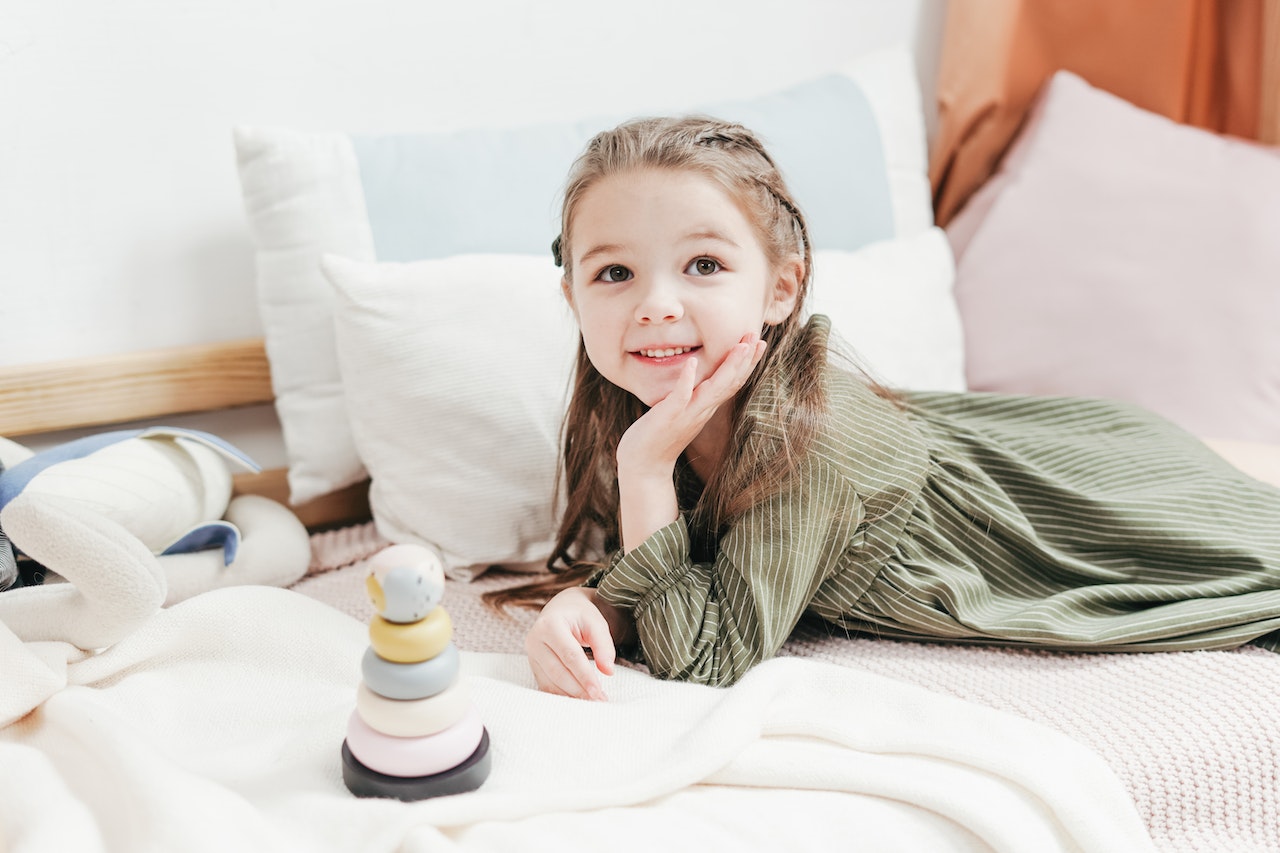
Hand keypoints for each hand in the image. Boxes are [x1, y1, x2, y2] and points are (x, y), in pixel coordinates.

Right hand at [524, 586, 617, 700]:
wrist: (562, 609)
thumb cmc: (580, 615)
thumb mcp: (596, 623)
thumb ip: (603, 645)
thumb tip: (608, 671)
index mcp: (550, 624)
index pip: (569, 655)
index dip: (584, 675)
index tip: (598, 691)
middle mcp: (535, 639)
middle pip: (558, 671)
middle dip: (579, 689)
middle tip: (598, 700)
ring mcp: (531, 654)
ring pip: (550, 682)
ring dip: (571, 695)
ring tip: (591, 701)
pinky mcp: (533, 665)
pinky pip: (546, 685)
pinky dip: (562, 695)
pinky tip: (577, 699)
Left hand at [615, 335, 766, 549]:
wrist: (644, 466)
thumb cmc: (659, 436)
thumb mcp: (682, 412)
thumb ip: (693, 396)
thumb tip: (697, 378)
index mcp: (706, 407)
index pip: (732, 382)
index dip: (747, 363)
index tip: (759, 342)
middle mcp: (702, 410)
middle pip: (730, 382)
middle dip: (746, 359)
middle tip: (758, 336)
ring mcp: (687, 414)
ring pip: (713, 388)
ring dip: (728, 367)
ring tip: (740, 346)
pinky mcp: (669, 416)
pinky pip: (680, 396)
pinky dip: (687, 379)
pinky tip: (693, 362)